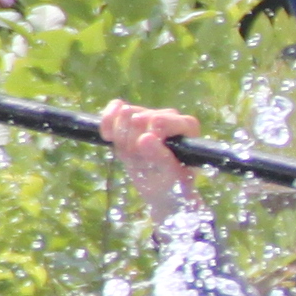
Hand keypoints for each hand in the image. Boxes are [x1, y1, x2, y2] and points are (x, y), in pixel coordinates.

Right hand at [95, 100, 199, 224]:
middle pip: (138, 117)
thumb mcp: (169, 176)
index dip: (145, 142)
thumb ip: (160, 157)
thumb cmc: (173, 185)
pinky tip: (108, 138)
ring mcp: (151, 113)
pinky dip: (107, 122)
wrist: (161, 189)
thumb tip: (145, 138)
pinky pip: (115, 106)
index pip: (158, 121)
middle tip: (140, 163)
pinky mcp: (133, 115)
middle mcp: (171, 115)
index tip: (147, 161)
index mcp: (187, 125)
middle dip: (132, 144)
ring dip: (121, 140)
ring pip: (125, 113)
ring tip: (132, 157)